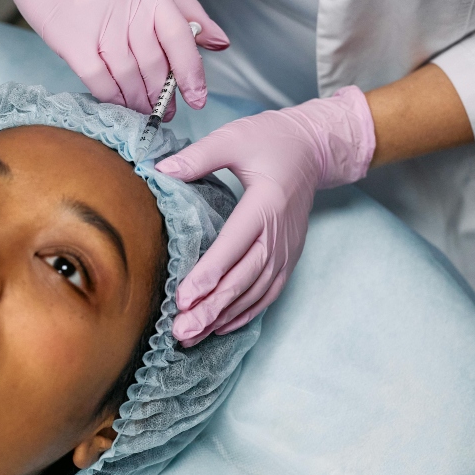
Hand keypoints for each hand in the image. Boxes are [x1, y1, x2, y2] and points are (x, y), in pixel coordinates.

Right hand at [10, 0, 228, 119]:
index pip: (181, 42)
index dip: (191, 74)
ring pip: (130, 79)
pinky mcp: (75, 45)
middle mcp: (130, 15)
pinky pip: (101, 83)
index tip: (196, 98)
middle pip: (155, 67)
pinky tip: (118, 104)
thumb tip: (220, 42)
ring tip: (142, 111)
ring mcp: (102, 32)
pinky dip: (112, 99)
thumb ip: (189, 14)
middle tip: (165, 112)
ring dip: (139, 103)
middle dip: (162, 96)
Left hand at [155, 86, 375, 346]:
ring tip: (192, 337)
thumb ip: (198, 156)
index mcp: (265, 204)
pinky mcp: (288, 257)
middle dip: (211, 308)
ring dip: (224, 317)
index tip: (183, 298)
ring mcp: (286, 249)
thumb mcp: (234, 138)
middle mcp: (278, 234)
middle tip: (181, 331)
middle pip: (243, 279)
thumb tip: (160, 169)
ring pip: (254, 293)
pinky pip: (267, 293)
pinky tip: (222, 327)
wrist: (314, 147)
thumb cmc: (271, 139)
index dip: (208, 275)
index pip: (233, 246)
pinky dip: (245, 313)